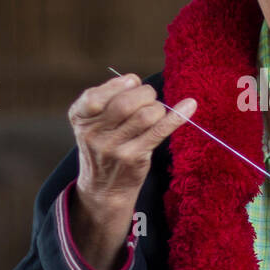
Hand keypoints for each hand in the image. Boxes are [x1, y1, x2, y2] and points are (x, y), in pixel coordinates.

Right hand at [66, 73, 195, 269]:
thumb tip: (134, 81)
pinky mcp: (135, 158)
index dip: (118, 84)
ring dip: (157, 108)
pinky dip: (177, 116)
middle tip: (149, 98)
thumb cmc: (103, 145)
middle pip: (125, 103)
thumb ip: (107, 99)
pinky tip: (190, 105)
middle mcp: (93, 134)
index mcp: (80, 119)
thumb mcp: (92, 122)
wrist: (104, 188)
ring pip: (145, 115)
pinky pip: (160, 131)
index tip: (132, 82)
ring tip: (155, 113)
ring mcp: (114, 148)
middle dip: (144, 94)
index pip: (94, 96)